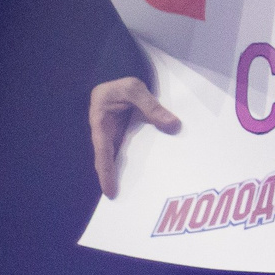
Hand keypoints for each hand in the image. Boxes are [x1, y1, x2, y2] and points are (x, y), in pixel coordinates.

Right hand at [87, 76, 179, 196]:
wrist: (115, 72)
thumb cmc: (119, 81)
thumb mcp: (134, 89)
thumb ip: (152, 106)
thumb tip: (174, 126)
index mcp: (101, 125)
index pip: (103, 154)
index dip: (106, 173)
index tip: (110, 192)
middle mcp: (107, 133)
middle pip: (110, 162)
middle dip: (115, 180)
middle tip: (124, 202)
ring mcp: (117, 133)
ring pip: (122, 157)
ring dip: (128, 173)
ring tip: (140, 194)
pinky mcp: (128, 131)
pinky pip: (133, 148)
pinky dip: (140, 159)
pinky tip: (153, 170)